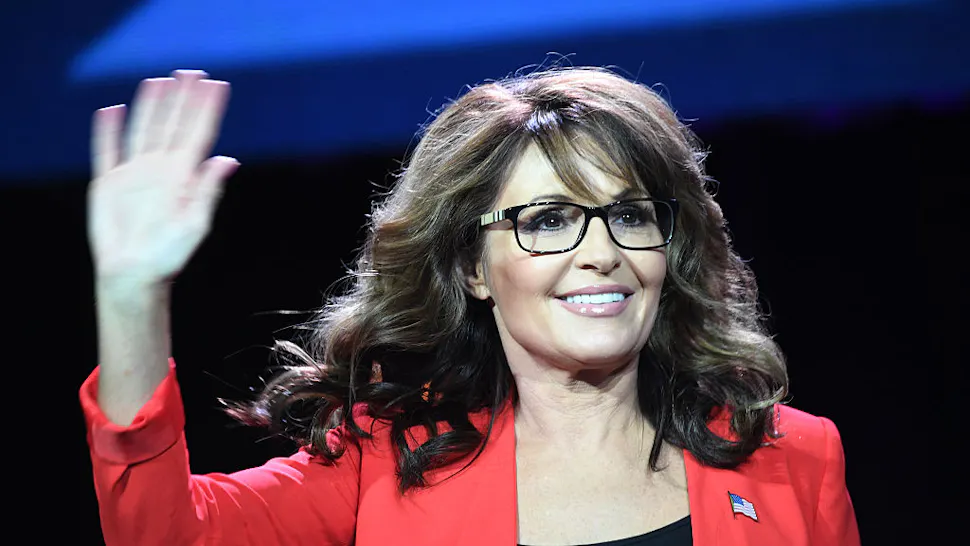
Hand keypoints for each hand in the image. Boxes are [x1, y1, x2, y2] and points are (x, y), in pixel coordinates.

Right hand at [88, 69, 237, 285]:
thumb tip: (229, 158)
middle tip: (191, 71)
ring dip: (150, 106)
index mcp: (184, 176)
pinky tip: (112, 110)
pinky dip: (107, 131)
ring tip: (159, 81)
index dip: (208, 108)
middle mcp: (161, 170)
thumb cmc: (169, 256)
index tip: (218, 84)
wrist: (133, 275)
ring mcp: (134, 174)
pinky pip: (107, 150)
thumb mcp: (194, 224)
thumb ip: (208, 190)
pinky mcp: (108, 184)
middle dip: (182, 99)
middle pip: (172, 125)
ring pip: (143, 130)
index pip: (199, 133)